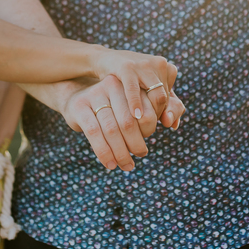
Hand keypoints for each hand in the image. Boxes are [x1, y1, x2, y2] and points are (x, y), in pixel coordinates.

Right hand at [56, 74, 185, 170]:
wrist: (76, 98)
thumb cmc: (112, 106)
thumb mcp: (132, 104)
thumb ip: (156, 110)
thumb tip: (173, 123)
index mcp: (130, 83)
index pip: (146, 109)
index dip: (148, 130)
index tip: (146, 144)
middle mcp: (112, 85)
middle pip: (129, 121)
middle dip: (136, 144)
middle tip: (139, 157)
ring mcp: (94, 94)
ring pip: (112, 129)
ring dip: (120, 152)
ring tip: (127, 165)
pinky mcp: (79, 107)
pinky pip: (94, 132)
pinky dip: (104, 152)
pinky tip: (110, 164)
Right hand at [90, 48, 176, 121]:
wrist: (106, 60)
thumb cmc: (130, 79)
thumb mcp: (148, 89)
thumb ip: (164, 106)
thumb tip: (173, 125)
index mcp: (167, 68)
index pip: (170, 99)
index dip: (160, 113)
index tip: (149, 121)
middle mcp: (159, 64)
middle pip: (165, 98)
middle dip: (155, 114)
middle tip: (143, 125)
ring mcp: (144, 64)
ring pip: (156, 95)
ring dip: (149, 113)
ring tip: (141, 125)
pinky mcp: (127, 67)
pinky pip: (134, 90)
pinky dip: (136, 104)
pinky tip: (135, 115)